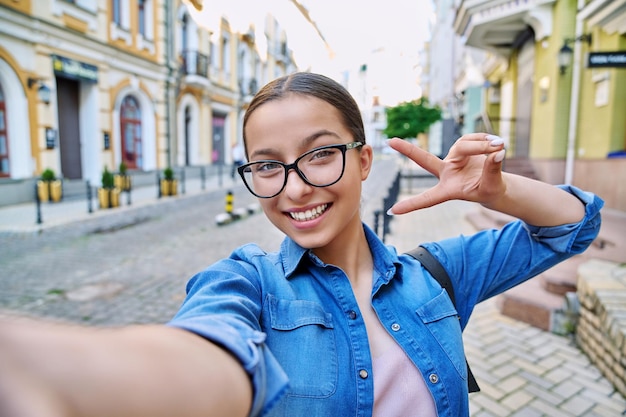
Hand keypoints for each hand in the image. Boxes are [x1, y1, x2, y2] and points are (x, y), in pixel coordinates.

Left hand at [387, 133, 505, 214]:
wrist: (495, 182)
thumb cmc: (490, 190)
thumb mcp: (492, 186)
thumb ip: (493, 170)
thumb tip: (496, 153)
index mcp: (448, 190)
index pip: (428, 199)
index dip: (412, 205)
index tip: (392, 211)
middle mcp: (446, 172)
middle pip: (426, 160)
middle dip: (407, 150)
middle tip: (390, 141)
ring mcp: (452, 158)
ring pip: (463, 145)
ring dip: (482, 146)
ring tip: (499, 146)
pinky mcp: (461, 146)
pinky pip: (471, 138)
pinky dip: (485, 140)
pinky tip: (496, 144)